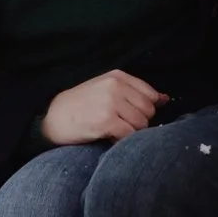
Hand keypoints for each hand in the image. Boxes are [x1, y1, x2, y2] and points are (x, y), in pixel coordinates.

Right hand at [41, 70, 168, 146]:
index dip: (146, 109)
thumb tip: (165, 99)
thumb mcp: (105, 89)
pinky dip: (122, 140)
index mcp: (117, 76)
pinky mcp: (106, 121)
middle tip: (120, 125)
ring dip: (130, 133)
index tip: (134, 116)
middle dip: (139, 122)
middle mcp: (115, 86)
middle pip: (148, 111)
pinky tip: (110, 138)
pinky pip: (129, 135)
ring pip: (141, 124)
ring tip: (113, 131)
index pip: (150, 94)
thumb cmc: (80, 106)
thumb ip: (133, 92)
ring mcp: (111, 103)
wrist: (53, 119)